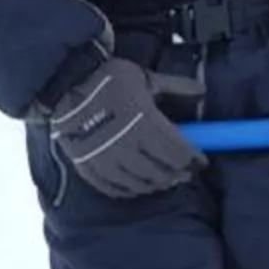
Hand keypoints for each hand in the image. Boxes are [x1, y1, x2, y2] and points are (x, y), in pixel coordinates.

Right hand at [45, 56, 202, 197]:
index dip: (193, 160)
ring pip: (138, 183)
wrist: (65, 81)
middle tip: (184, 174)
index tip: (201, 163)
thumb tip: (203, 91)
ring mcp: (104, 158)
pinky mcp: (86, 165)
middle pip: (160, 172)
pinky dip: (127, 191)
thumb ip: (176, 86)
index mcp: (144, 123)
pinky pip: (111, 188)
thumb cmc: (109, 77)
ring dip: (155, 185)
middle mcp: (126, 145)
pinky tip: (137, 187)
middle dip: (177, 175)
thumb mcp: (146, 77)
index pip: (177, 152)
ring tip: (164, 181)